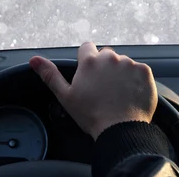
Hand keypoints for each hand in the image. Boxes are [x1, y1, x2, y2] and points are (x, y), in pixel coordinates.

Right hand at [29, 42, 157, 139]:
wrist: (120, 130)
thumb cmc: (91, 115)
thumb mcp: (65, 96)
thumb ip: (50, 75)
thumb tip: (34, 60)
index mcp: (90, 61)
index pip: (87, 48)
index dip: (87, 61)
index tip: (89, 75)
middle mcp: (110, 58)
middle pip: (106, 55)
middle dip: (105, 67)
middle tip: (103, 88)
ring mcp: (129, 64)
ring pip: (123, 63)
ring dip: (121, 73)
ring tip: (118, 94)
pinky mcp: (145, 72)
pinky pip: (140, 71)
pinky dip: (136, 80)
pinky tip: (130, 94)